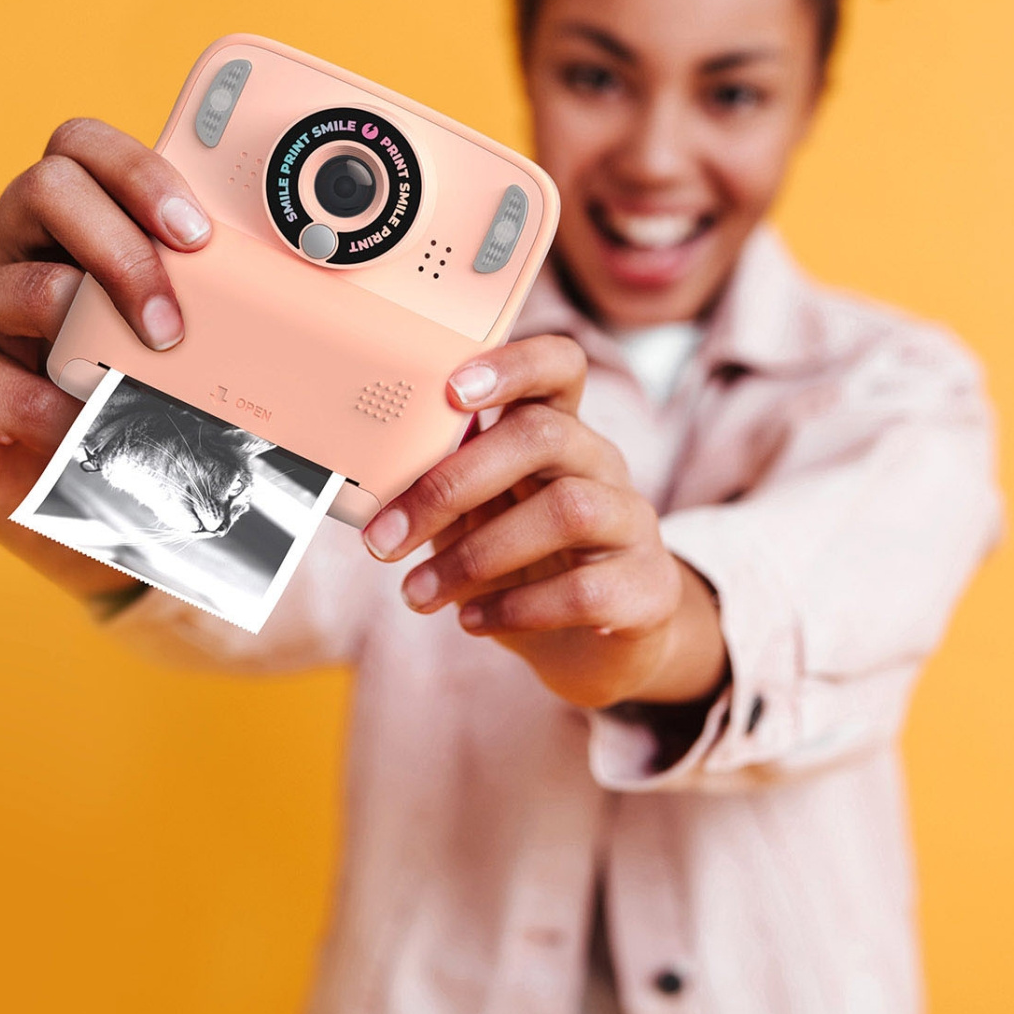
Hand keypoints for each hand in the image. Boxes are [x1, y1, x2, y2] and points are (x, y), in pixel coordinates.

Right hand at [0, 118, 212, 598]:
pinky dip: (53, 412)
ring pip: (24, 284)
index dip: (140, 174)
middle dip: (125, 250)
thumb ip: (208, 311)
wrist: (57, 491)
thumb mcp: (168, 344)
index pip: (84, 149)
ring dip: (96, 333)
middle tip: (175, 325)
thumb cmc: (123, 397)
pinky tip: (90, 435)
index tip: (198, 234)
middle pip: (48, 188)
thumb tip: (304, 320)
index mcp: (62, 219)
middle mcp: (5, 245)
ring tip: (146, 388)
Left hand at [361, 335, 727, 709]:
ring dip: (475, 555)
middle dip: (452, 484)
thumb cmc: (521, 564)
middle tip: (385, 538)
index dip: (511, 365)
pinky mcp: (647, 589)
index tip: (450, 390)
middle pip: (544, 436)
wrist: (596, 648)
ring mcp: (633, 523)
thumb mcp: (477, 515)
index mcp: (558, 432)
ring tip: (418, 594)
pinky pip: (586, 589)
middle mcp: (601, 464)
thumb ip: (440, 487)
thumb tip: (366, 486)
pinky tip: (472, 620)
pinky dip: (516, 607)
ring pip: (569, 510)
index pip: (558, 365)